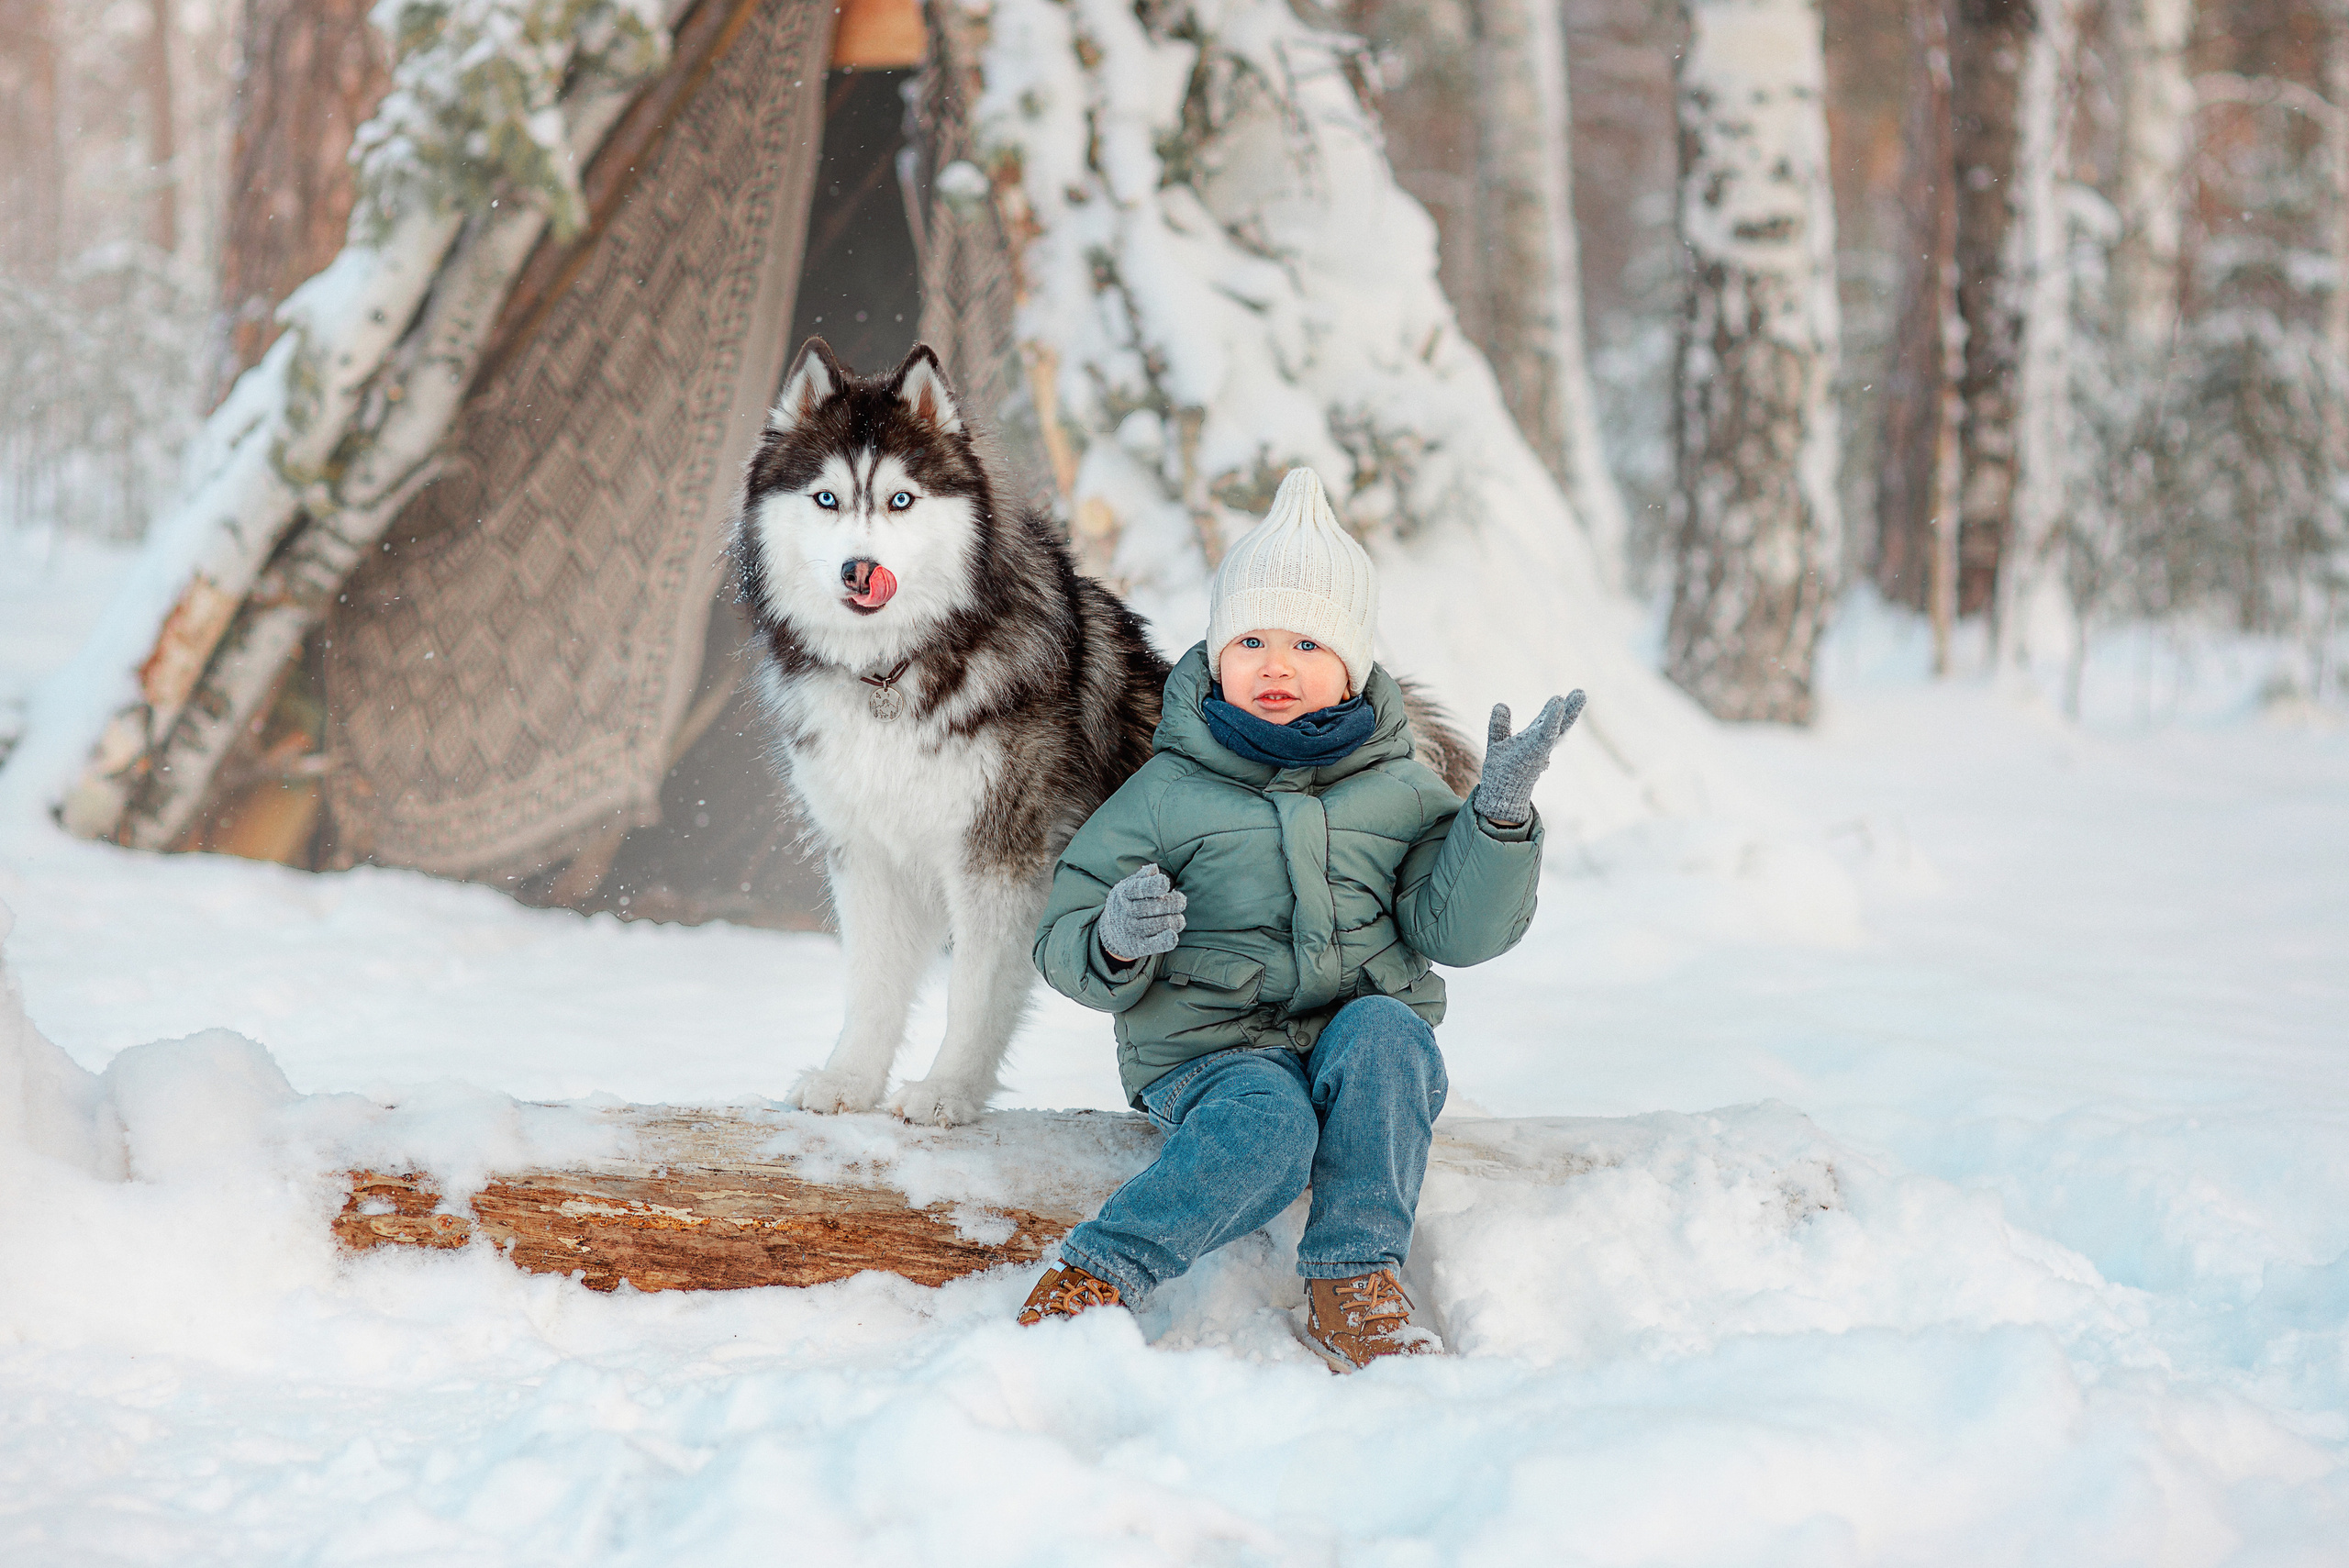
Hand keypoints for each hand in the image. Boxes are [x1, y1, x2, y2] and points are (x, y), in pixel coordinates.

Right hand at [1099, 862, 1186, 961]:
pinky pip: (1152, 944)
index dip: (1152, 886)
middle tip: (1181, 901)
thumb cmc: (1127, 902)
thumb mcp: (1129, 886)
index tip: (1165, 883)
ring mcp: (1131, 930)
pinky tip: (1173, 936)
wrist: (1110, 931)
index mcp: (1124, 893)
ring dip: (1173, 920)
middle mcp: (1126, 912)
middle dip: (1171, 903)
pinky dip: (1164, 941)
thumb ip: (1142, 877)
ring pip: (1156, 925)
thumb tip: (1154, 868)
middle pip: (1152, 907)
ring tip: (1179, 917)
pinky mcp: (1137, 946)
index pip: (1138, 889)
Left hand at [1471, 692, 1584, 825]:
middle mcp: (1541, 744)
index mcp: (1533, 740)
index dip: (1553, 710)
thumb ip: (1499, 724)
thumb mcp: (1498, 741)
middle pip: (1560, 723)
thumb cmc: (1501, 771)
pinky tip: (1559, 705)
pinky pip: (1547, 733)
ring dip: (1569, 711)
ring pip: (1559, 727)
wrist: (1500, 794)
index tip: (1559, 697)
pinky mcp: (1537, 751)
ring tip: (1580, 694)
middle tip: (1581, 692)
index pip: (1546, 722)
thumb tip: (1502, 704)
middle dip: (1571, 709)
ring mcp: (1541, 748)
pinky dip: (1554, 719)